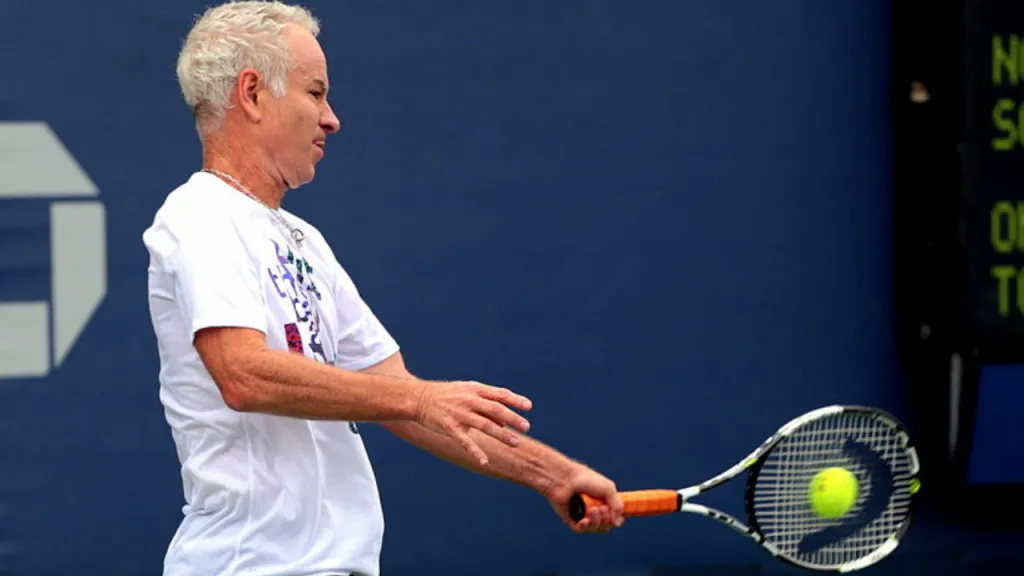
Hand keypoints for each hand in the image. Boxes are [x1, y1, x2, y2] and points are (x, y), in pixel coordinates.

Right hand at [414, 380, 532, 465]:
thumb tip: (505, 421)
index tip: (529, 407)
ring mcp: (460, 414)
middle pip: (496, 409)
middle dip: (513, 418)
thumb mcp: (467, 392)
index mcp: (475, 390)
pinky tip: (485, 461)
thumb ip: (486, 404)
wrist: (419, 398)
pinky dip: (475, 452)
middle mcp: (469, 400)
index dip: (515, 400)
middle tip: (526, 427)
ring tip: (516, 443)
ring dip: (502, 435)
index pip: (499, 394)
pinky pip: (465, 441)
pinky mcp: (450, 427)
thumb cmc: (448, 395)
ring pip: (485, 425)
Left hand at [547, 463, 624, 532]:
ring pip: (595, 528)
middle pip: (606, 525)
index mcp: (603, 501)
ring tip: (592, 510)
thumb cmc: (586, 479)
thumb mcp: (608, 489)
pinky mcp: (571, 519)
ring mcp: (582, 515)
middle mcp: (594, 509)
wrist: (565, 479)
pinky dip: (585, 527)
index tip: (617, 517)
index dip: (617, 519)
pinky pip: (581, 529)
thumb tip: (618, 523)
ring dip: (596, 522)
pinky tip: (584, 520)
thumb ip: (618, 506)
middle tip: (601, 508)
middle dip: (606, 519)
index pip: (614, 517)